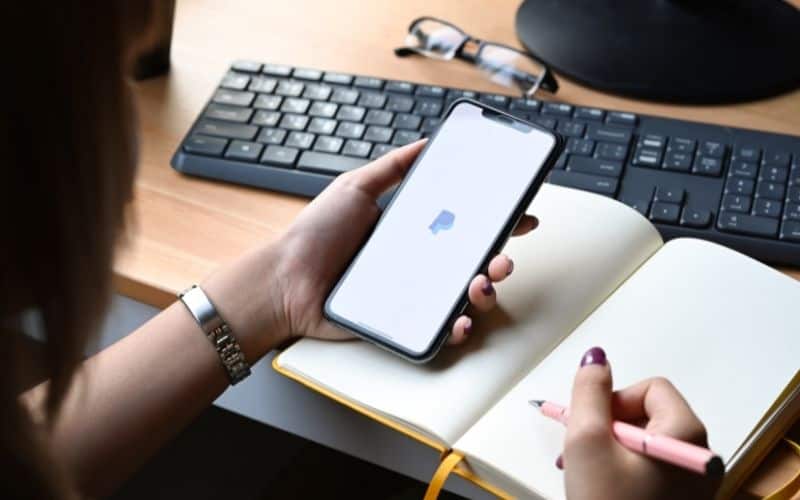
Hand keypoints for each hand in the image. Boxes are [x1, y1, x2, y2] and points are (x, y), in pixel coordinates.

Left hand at [272, 140, 537, 344]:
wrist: (286, 280)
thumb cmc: (316, 235)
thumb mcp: (355, 188)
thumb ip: (392, 167)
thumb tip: (426, 143)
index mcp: (415, 232)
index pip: (467, 226)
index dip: (498, 223)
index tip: (522, 216)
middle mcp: (420, 263)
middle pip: (475, 264)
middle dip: (500, 260)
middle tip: (501, 257)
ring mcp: (414, 294)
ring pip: (465, 298)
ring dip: (485, 293)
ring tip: (479, 283)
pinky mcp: (403, 323)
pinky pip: (439, 329)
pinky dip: (458, 328)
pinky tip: (459, 320)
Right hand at [561, 347, 720, 499]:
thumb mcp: (586, 439)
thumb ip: (589, 390)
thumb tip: (596, 357)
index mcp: (687, 435)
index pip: (650, 388)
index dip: (614, 399)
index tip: (591, 425)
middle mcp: (700, 456)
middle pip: (649, 413)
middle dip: (608, 424)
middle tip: (582, 448)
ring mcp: (692, 481)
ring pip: (646, 441)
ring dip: (610, 446)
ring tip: (586, 470)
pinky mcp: (680, 499)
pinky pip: (651, 466)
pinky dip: (623, 467)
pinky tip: (600, 485)